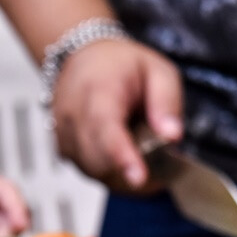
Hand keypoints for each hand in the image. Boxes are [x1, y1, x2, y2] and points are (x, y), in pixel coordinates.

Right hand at [51, 39, 183, 191]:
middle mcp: (75, 116)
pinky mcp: (64, 150)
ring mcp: (65, 136)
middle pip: (100, 159)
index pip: (106, 128)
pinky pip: (90, 173)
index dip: (123, 156)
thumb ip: (167, 102)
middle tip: (159, 158)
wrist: (82, 59)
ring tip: (139, 148)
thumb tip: (173, 136)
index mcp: (99, 91)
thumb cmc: (120, 65)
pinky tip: (123, 155)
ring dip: (123, 174)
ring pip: (95, 172)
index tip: (139, 178)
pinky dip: (111, 173)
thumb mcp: (158, 71)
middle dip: (133, 169)